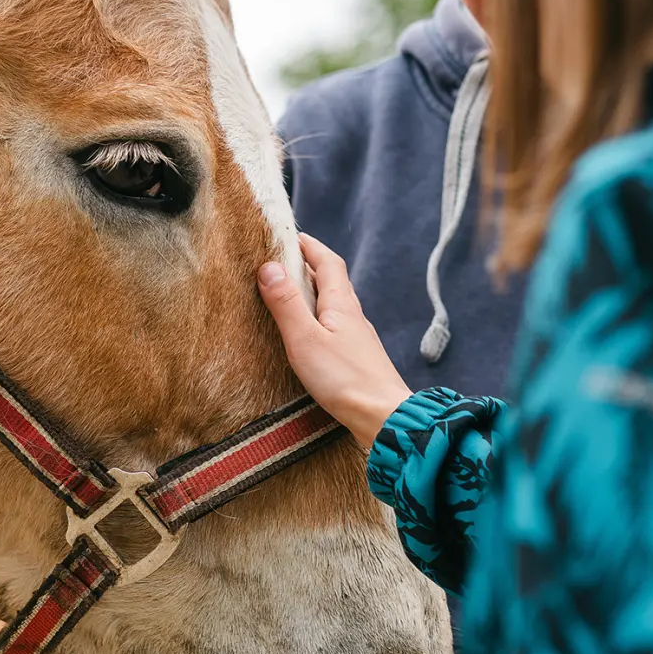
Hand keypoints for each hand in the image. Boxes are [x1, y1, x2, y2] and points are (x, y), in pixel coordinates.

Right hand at [260, 235, 412, 450]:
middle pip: (333, 280)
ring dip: (315, 293)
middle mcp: (353, 316)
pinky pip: (336, 328)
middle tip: (284, 260)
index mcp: (342, 304)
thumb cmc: (345, 380)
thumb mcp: (305, 339)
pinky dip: (320, 319)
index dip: (310, 245)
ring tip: (290, 295)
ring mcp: (358, 338)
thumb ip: (286, 304)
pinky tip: (309, 334)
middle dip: (310, 265)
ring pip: (335, 305)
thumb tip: (268, 266)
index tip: (289, 235)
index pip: (328, 262)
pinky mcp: (357, 360)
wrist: (384, 418)